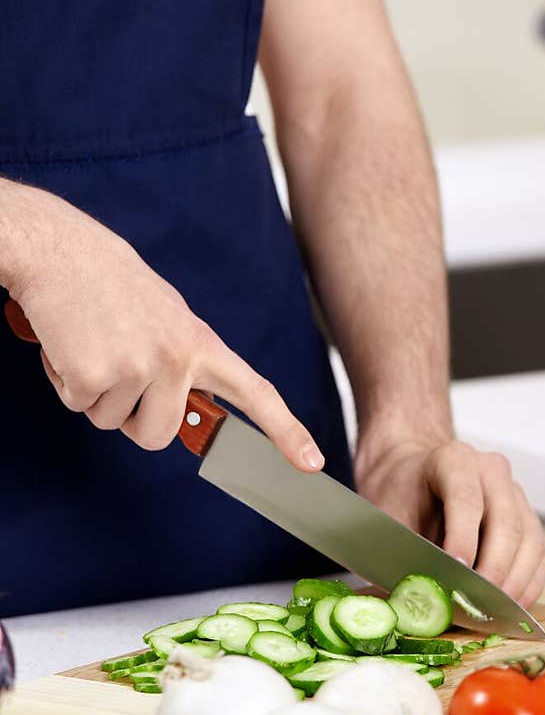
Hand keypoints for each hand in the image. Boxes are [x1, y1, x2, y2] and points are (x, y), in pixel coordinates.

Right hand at [5, 184, 323, 468]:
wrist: (62, 251)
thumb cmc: (111, 284)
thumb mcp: (168, 318)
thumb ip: (186, 362)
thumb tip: (187, 408)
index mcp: (202, 344)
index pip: (256, 393)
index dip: (286, 431)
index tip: (311, 463)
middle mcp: (178, 360)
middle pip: (158, 435)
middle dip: (130, 417)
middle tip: (114, 364)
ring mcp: (138, 369)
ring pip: (110, 422)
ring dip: (93, 393)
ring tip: (93, 343)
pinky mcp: (94, 376)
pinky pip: (77, 406)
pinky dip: (65, 381)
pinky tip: (69, 343)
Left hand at [355, 433, 544, 608]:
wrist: (413, 476)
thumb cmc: (402, 494)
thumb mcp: (388, 515)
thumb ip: (405, 552)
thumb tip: (418, 600)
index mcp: (454, 460)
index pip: (466, 498)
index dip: (463, 537)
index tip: (457, 570)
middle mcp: (492, 471)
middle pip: (506, 522)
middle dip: (493, 569)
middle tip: (477, 604)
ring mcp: (515, 494)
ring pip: (529, 541)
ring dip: (514, 582)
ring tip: (493, 612)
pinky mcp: (528, 519)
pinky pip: (539, 554)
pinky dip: (528, 584)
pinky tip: (509, 606)